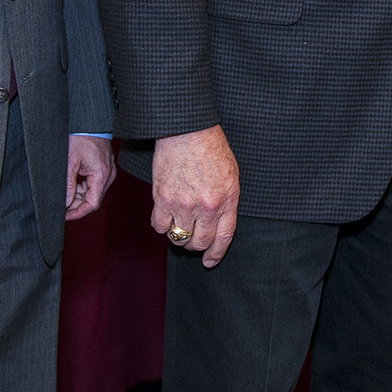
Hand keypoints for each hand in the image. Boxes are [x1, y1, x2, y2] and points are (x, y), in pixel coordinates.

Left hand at [65, 135, 115, 219]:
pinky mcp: (105, 168)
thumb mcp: (70, 163)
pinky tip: (73, 185)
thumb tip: (65, 203)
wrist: (90, 123)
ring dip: (79, 196)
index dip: (78, 212)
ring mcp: (108, 172)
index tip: (65, 215)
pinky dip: (84, 188)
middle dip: (76, 205)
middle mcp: (108, 176)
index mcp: (101, 176)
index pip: (92, 204)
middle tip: (61, 206)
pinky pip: (95, 184)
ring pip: (93, 193)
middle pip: (93, 200)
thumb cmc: (81, 138)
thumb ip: (68, 185)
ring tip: (65, 194)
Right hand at [152, 125, 241, 266]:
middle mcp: (206, 207)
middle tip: (193, 238)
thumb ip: (227, 200)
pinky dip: (162, 225)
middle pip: (199, 242)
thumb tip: (220, 221)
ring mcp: (184, 204)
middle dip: (197, 245)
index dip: (216, 253)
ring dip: (179, 236)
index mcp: (226, 200)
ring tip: (180, 225)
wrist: (187, 130)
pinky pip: (160, 226)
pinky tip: (166, 217)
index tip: (210, 261)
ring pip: (179, 237)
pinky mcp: (163, 199)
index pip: (223, 238)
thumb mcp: (231, 175)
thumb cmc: (210, 148)